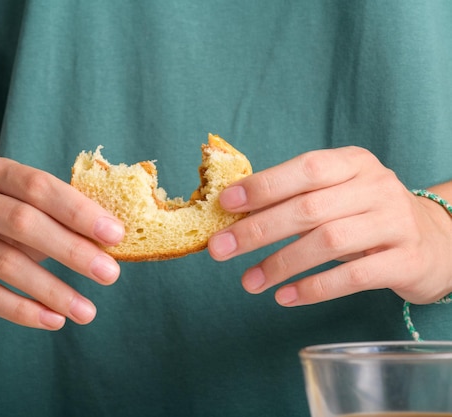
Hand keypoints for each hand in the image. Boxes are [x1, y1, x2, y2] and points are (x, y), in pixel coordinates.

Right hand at [0, 157, 124, 329]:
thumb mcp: (19, 205)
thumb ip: (57, 216)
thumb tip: (111, 240)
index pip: (39, 186)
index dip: (79, 210)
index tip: (116, 234)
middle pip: (23, 222)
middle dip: (72, 250)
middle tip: (110, 274)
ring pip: (6, 264)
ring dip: (53, 290)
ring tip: (87, 311)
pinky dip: (23, 310)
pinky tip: (54, 320)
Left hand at [208, 146, 451, 305]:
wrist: (435, 241)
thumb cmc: (365, 216)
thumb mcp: (336, 196)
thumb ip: (295, 199)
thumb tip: (234, 216)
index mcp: (353, 163)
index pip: (305, 168)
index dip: (264, 185)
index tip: (226, 204)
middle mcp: (376, 187)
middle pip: (309, 208)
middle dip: (258, 230)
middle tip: (220, 249)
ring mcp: (394, 223)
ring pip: (328, 242)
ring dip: (280, 264)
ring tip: (248, 282)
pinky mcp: (405, 261)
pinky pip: (353, 278)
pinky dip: (313, 288)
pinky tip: (284, 297)